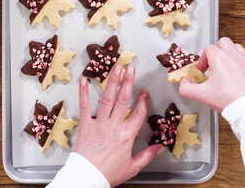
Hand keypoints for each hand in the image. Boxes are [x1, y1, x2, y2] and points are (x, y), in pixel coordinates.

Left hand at [73, 64, 163, 186]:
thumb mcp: (133, 167)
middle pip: (123, 100)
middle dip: (128, 82)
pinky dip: (84, 92)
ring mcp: (98, 123)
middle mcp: (113, 126)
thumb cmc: (108, 174)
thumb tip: (160, 147)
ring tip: (116, 68)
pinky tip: (84, 80)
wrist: (87, 177)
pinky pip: (84, 105)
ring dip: (112, 81)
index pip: (138, 114)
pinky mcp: (85, 124)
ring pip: (107, 98)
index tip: (145, 92)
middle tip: (131, 68)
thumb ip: (147, 155)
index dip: (143, 102)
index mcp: (127, 135)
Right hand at [179, 37, 244, 111]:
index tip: (201, 71)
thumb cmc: (228, 99)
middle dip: (216, 51)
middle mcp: (234, 55)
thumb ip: (187, 88)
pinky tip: (238, 71)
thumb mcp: (201, 95)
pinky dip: (242, 61)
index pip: (207, 49)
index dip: (202, 60)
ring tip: (225, 66)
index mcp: (219, 58)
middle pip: (223, 42)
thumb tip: (184, 84)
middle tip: (213, 64)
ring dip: (229, 53)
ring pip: (236, 47)